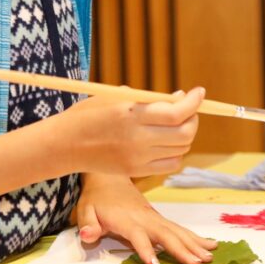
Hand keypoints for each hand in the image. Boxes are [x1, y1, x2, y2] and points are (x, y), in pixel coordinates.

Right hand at [54, 88, 202, 176]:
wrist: (65, 145)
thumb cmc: (88, 114)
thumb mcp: (115, 97)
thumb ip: (148, 98)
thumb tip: (179, 97)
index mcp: (132, 115)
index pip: (177, 112)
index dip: (194, 101)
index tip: (199, 92)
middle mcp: (138, 139)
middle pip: (185, 133)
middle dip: (193, 118)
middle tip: (188, 109)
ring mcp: (138, 158)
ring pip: (181, 149)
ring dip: (185, 134)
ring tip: (176, 123)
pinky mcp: (136, 171)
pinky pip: (171, 164)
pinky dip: (176, 152)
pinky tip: (167, 142)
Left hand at [76, 173, 215, 263]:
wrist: (109, 176)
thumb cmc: (97, 197)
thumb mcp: (85, 209)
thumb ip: (88, 224)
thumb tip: (88, 235)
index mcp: (126, 218)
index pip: (137, 235)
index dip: (145, 249)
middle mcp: (144, 217)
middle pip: (164, 233)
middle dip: (181, 248)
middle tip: (198, 262)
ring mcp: (154, 217)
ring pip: (176, 230)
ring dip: (193, 243)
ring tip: (210, 256)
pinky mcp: (159, 218)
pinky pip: (179, 229)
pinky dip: (194, 237)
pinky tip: (210, 245)